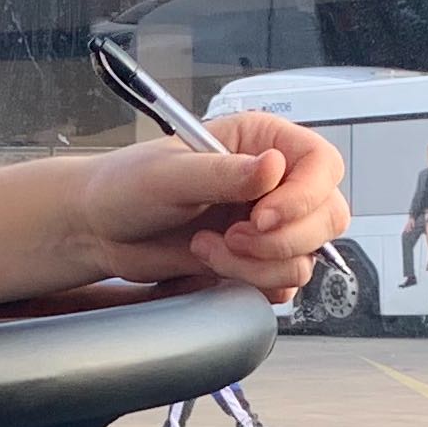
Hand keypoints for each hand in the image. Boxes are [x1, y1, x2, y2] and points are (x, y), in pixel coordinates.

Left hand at [72, 112, 348, 301]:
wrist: (100, 229)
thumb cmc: (127, 186)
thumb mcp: (170, 174)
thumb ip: (224, 173)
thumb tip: (274, 167)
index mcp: (261, 142)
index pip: (321, 165)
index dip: (304, 196)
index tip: (261, 217)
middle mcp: (274, 182)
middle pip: (327, 215)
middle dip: (282, 239)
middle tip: (232, 238)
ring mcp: (268, 224)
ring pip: (305, 257)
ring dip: (258, 265)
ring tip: (207, 248)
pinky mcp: (256, 260)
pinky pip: (284, 284)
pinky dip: (251, 283)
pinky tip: (209, 263)